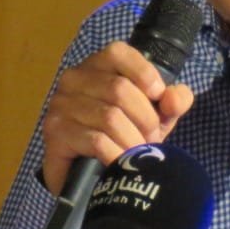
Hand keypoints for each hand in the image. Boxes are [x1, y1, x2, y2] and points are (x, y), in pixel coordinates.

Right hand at [39, 42, 195, 194]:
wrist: (91, 175)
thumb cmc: (123, 136)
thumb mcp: (157, 117)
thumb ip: (173, 102)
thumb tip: (174, 97)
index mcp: (97, 66)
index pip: (118, 53)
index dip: (144, 73)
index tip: (159, 97)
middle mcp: (74, 78)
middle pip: (120, 89)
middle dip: (145, 118)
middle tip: (151, 139)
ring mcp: (61, 104)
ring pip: (109, 117)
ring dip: (132, 140)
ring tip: (137, 153)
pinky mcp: (55, 132)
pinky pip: (96, 141)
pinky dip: (116, 154)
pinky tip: (120, 163)